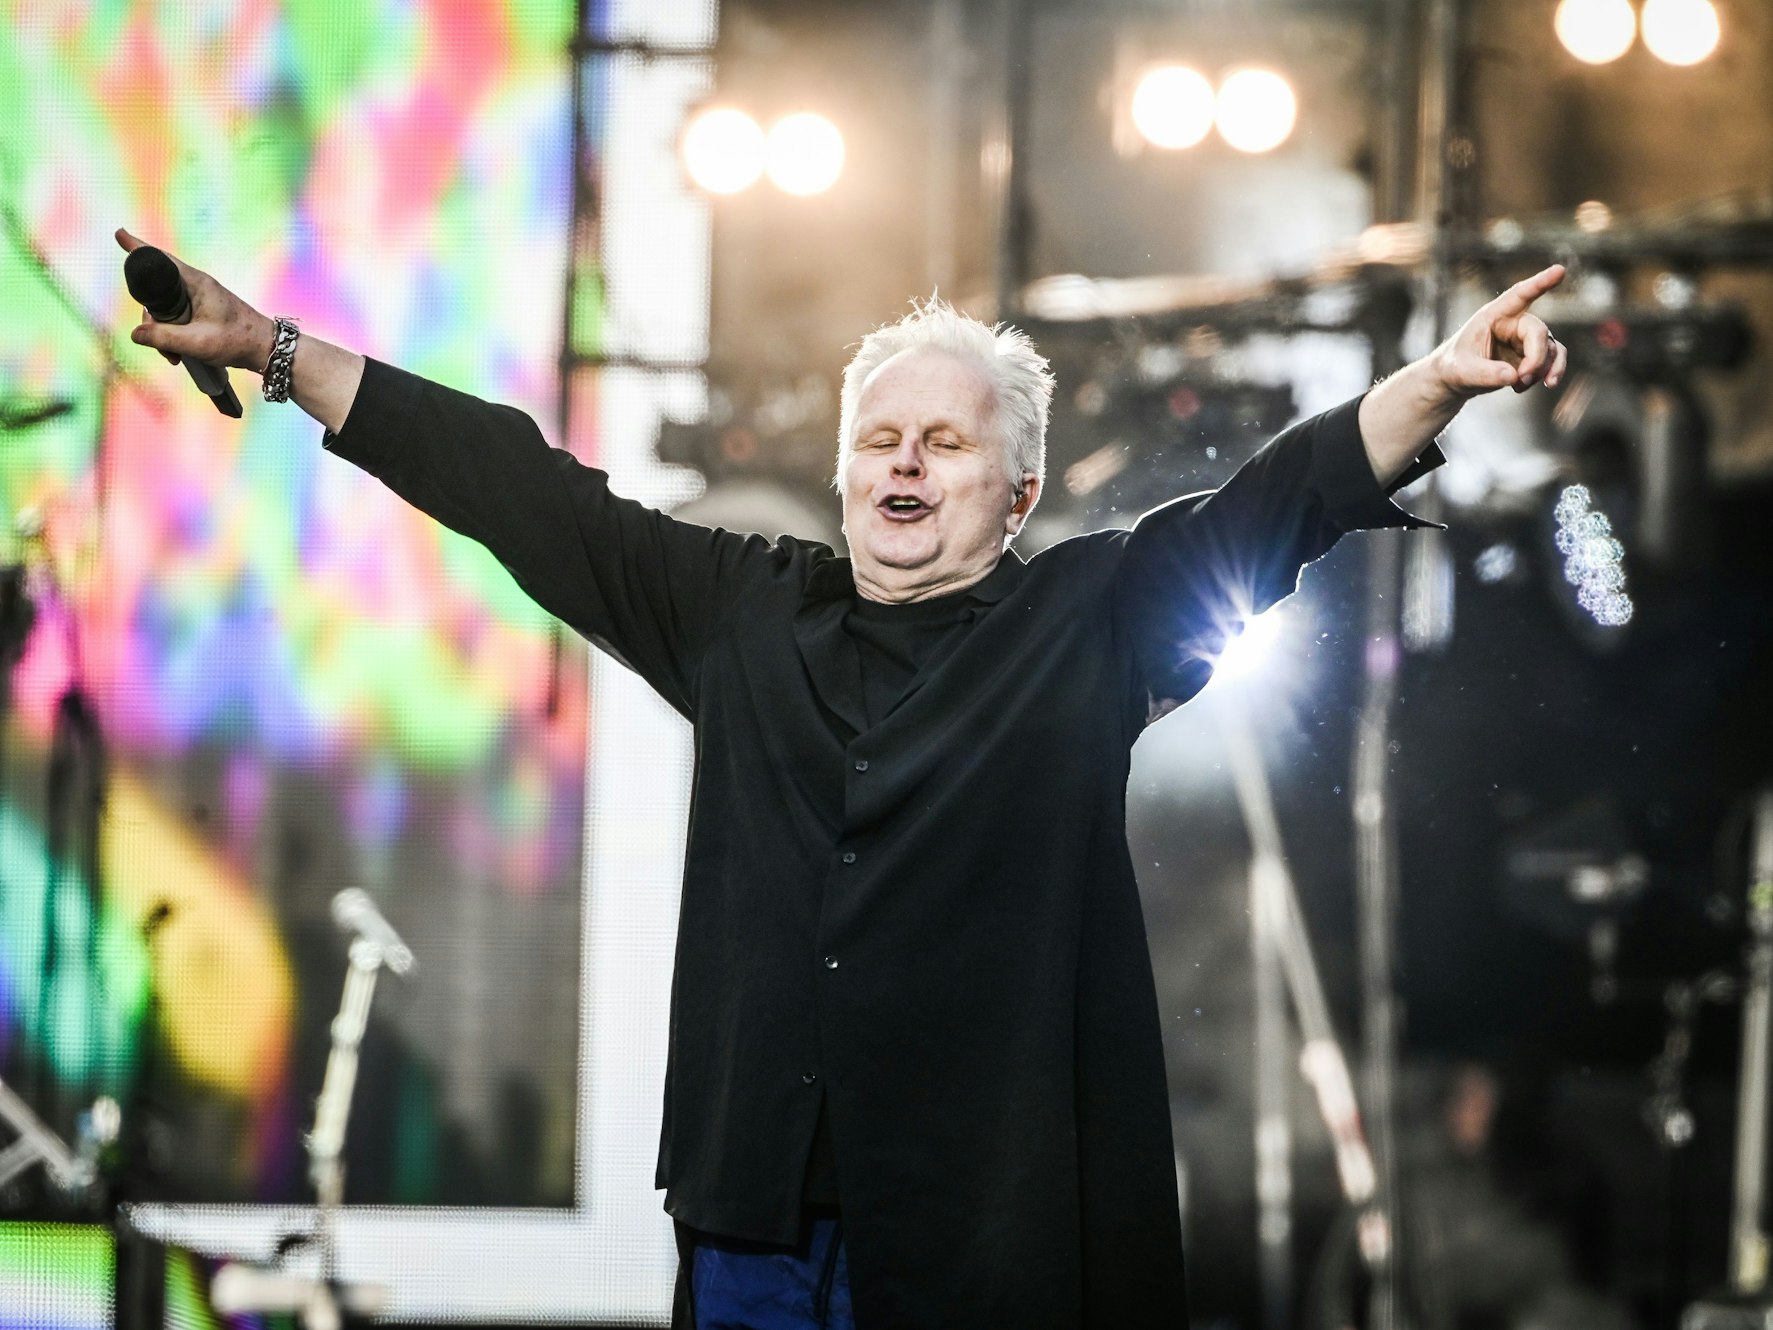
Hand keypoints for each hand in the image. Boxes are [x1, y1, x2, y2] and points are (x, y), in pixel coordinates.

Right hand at [115, 228, 275, 373]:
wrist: (267, 349)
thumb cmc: (238, 341)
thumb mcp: (196, 343)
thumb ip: (163, 338)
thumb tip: (135, 334)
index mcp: (196, 283)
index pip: (160, 259)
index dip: (138, 248)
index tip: (120, 234)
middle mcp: (196, 286)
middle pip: (156, 292)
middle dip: (151, 319)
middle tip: (156, 342)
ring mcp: (199, 299)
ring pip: (166, 309)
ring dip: (162, 333)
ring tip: (174, 356)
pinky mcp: (202, 312)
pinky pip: (177, 318)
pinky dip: (173, 335)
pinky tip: (178, 354)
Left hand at [1432, 264, 1569, 399]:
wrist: (1455, 379)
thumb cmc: (1454, 366)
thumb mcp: (1462, 371)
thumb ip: (1486, 373)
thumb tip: (1513, 376)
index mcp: (1494, 315)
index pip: (1520, 295)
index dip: (1540, 283)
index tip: (1560, 270)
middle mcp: (1514, 322)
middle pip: (1539, 333)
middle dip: (1536, 358)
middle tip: (1520, 379)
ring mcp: (1526, 339)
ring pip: (1551, 349)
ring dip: (1543, 370)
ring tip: (1520, 386)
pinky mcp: (1532, 355)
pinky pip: (1553, 361)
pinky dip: (1548, 375)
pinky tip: (1521, 388)